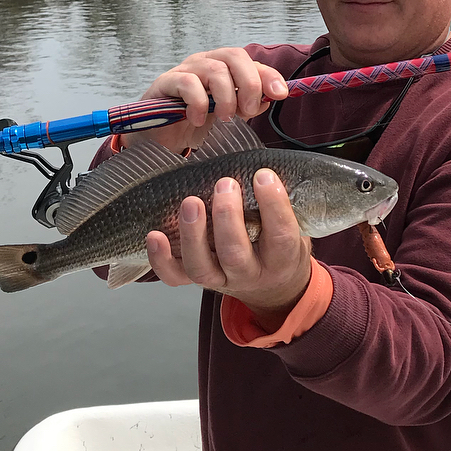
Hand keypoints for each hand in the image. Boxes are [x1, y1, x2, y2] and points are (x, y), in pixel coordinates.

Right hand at [124, 47, 288, 152]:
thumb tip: (267, 98)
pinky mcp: (165, 82)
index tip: (281, 94)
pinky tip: (198, 120)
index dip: (268, 75)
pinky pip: (188, 83)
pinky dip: (198, 103)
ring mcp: (185, 70)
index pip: (250, 61)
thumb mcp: (227, 115)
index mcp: (223, 67)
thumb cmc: (194, 121)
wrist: (159, 137)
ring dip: (226, 97)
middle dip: (248, 84)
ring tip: (224, 119)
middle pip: (234, 56)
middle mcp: (206, 62)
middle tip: (248, 110)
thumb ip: (247, 105)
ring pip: (215, 69)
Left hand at [147, 168, 311, 326]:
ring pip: (201, 267)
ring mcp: (221, 280)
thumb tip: (264, 163)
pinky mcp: (197, 281)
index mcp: (282, 259)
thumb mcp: (295, 223)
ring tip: (191, 202)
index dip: (273, 204)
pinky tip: (155, 235)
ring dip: (193, 234)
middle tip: (225, 184)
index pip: (281, 235)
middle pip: (234, 253)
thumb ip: (284, 199)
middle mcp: (250, 274)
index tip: (263, 175)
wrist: (274, 287)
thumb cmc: (280, 243)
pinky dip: (162, 259)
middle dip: (227, 216)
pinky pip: (175, 277)